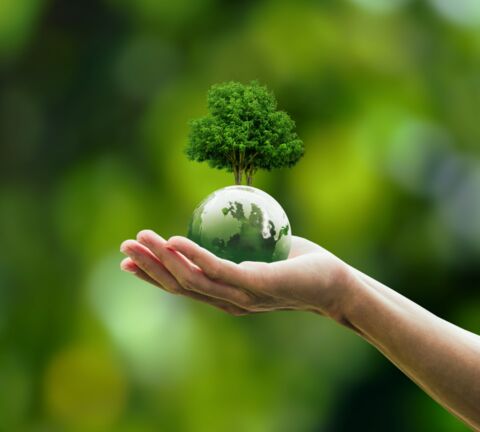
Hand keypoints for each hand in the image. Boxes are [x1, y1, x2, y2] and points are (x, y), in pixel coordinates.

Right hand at [120, 230, 351, 319]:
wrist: (335, 283)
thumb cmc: (298, 265)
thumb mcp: (261, 252)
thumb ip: (238, 246)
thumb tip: (220, 222)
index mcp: (226, 294)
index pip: (183, 286)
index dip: (153, 275)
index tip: (128, 261)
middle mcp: (229, 301)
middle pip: (180, 286)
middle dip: (149, 268)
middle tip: (124, 247)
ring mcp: (242, 296)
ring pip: (192, 280)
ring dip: (162, 260)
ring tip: (141, 238)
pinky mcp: (257, 286)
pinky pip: (219, 269)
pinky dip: (193, 256)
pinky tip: (174, 240)